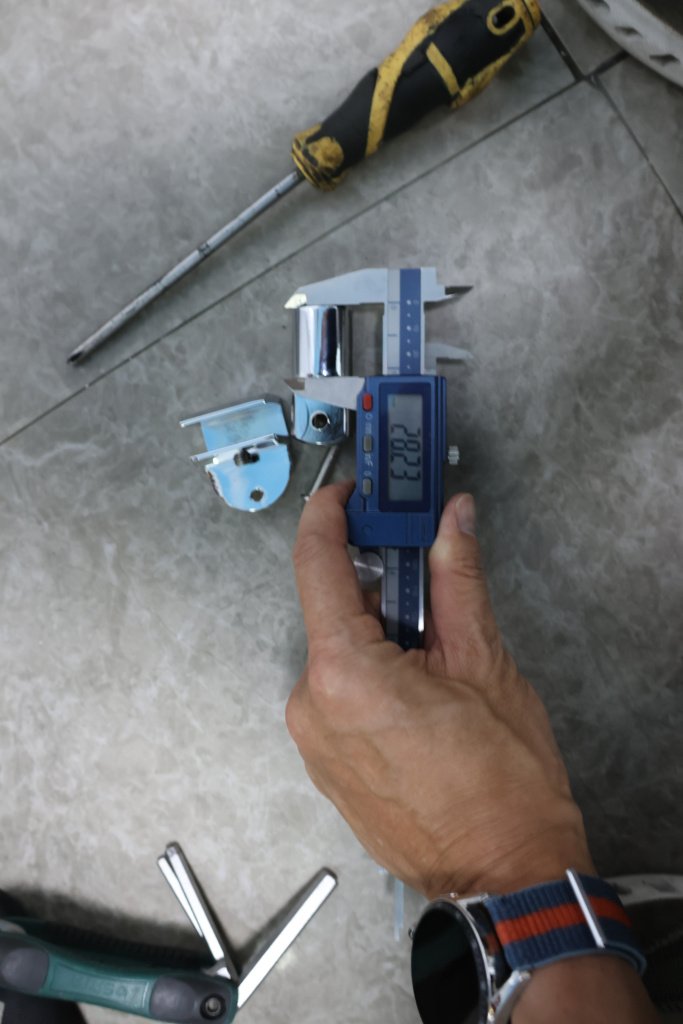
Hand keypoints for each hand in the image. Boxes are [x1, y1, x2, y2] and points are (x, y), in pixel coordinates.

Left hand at [286, 481, 594, 897]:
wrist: (504, 875)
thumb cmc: (500, 786)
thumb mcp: (484, 662)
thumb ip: (457, 579)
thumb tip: (451, 522)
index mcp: (344, 673)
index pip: (316, 564)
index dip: (328, 516)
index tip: (346, 494)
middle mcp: (311, 707)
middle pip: (332, 613)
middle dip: (377, 589)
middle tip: (427, 582)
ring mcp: (314, 742)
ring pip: (338, 656)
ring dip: (379, 638)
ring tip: (437, 661)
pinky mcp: (325, 765)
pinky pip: (338, 696)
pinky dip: (371, 677)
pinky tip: (418, 695)